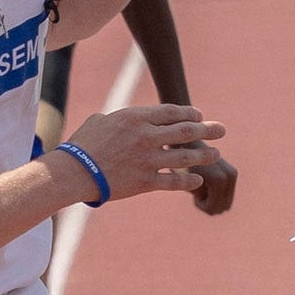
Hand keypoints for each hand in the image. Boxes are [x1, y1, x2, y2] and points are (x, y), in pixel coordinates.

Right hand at [60, 103, 223, 201]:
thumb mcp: (97, 122)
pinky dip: (188, 181)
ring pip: (185, 156)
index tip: (199, 115)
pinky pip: (173, 181)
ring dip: (204, 155)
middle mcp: (147, 136)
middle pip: (185, 130)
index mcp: (136, 118)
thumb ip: (113, 119)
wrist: (73, 172)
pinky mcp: (145, 182)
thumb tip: (112, 120)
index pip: (172, 112)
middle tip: (221, 130)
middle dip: (206, 129)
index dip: (189, 113)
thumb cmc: (81, 145)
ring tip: (216, 154)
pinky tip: (197, 180)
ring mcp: (148, 160)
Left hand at [185, 149, 238, 215]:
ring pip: (225, 204)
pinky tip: (207, 181)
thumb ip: (198, 195)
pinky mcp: (234, 173)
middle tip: (197, 187)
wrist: (188, 143)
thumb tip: (214, 212)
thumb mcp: (182, 182)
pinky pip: (227, 197)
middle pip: (221, 208)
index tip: (192, 189)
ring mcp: (233, 174)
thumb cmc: (180, 164)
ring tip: (201, 183)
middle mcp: (230, 176)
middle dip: (207, 202)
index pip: (212, 209)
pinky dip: (216, 194)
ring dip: (211, 198)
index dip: (199, 204)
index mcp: (219, 180)